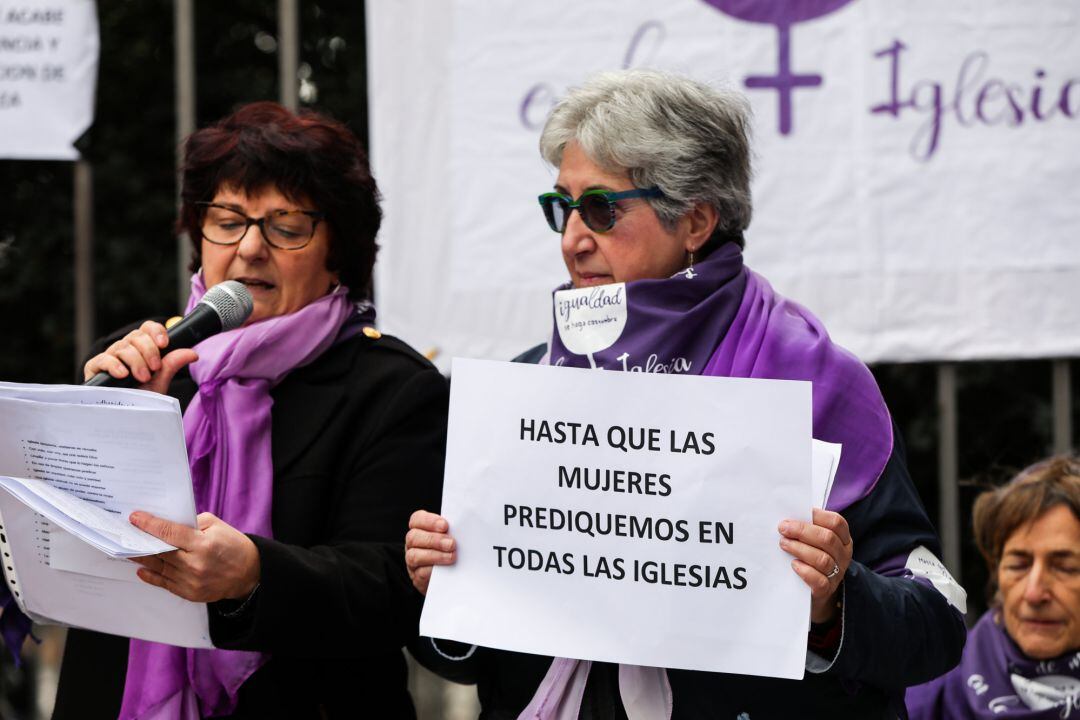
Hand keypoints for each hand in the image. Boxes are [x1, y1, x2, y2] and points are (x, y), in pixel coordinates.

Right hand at [83, 320, 197, 393]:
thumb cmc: (141, 398)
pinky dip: (114, 365)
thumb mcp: (160, 381)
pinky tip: (123, 374)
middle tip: (155, 368)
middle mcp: (125, 349)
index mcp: (141, 348)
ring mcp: (109, 357)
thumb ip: (172, 365)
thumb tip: (193, 353)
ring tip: (143, 378)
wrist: (123, 417)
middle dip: (149, 351)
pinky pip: (103, 359)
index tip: (164, 344)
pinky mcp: (94, 368)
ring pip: (123, 347)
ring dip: (136, 361)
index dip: (156, 332)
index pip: (147, 328)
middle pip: (136, 336)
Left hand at [129, 511, 260, 602]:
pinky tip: (141, 568)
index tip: (135, 518)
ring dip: (141, 558)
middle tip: (126, 533)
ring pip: (158, 568)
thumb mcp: (218, 526)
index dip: (149, 524)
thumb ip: (192, 523)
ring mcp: (191, 581)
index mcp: (203, 544)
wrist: (249, 574)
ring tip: (128, 549)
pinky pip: (164, 583)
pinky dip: (151, 576)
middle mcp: (195, 565)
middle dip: (140, 541)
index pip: (169, 533)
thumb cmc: (233, 546)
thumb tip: (168, 525)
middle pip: (159, 552)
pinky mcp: (189, 593)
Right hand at [405, 510, 455, 595]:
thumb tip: (463, 527)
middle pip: (413, 537)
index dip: (429, 521)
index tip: (445, 526)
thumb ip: (451, 530)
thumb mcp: (450, 535)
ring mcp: (411, 560)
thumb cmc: (451, 548)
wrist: (451, 574)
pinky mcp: (417, 577)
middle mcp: (412, 543)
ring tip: (452, 556)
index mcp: (419, 528)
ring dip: (435, 555)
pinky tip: (446, 569)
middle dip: (434, 540)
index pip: (417, 519)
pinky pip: (420, 573)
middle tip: (452, 544)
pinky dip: (433, 570)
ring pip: (414, 556)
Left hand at [778, 508, 852, 622]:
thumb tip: (789, 517)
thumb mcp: (816, 541)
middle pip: (827, 539)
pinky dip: (805, 571)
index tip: (796, 514)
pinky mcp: (827, 589)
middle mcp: (843, 555)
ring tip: (784, 544)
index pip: (836, 522)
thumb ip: (808, 528)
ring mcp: (837, 573)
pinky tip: (794, 565)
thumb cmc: (813, 556)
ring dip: (800, 549)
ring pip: (822, 559)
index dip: (817, 515)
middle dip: (802, 531)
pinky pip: (819, 580)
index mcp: (843, 538)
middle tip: (783, 528)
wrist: (817, 589)